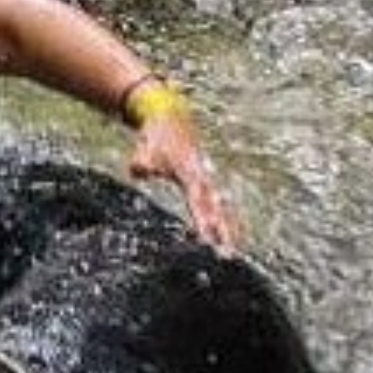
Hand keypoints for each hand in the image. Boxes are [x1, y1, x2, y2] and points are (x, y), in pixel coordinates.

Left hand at [127, 113, 241, 251]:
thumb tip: (138, 170)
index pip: (199, 201)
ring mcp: (208, 181)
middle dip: (224, 231)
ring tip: (233, 253)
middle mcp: (204, 178)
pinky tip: (230, 239)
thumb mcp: (146, 147)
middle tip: (227, 255)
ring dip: (229, 230)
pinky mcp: (207, 183)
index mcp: (191, 172)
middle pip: (218, 209)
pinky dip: (226, 221)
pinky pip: (219, 206)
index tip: (207, 240)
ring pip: (223, 209)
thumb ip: (143, 161)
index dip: (204, 220)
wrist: (170, 118)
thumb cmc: (158, 137)